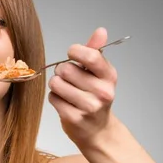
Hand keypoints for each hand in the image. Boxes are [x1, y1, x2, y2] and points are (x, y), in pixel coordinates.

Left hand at [47, 27, 117, 146]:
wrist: (97, 131)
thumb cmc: (95, 98)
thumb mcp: (100, 74)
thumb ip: (96, 52)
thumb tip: (101, 31)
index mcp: (109, 77)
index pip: (91, 56)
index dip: (75, 51)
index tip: (71, 53)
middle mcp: (102, 92)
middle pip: (66, 69)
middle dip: (62, 71)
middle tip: (68, 78)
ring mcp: (88, 107)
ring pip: (57, 83)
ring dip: (56, 85)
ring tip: (65, 91)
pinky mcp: (74, 118)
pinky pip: (53, 98)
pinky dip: (54, 98)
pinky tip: (64, 102)